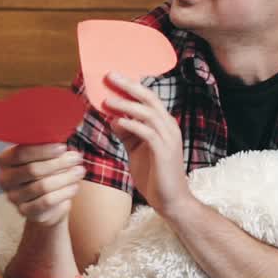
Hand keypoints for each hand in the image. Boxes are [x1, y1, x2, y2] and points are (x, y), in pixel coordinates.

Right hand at [0, 143, 85, 225]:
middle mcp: (4, 179)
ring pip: (42, 186)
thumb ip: (49, 147)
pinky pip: (47, 202)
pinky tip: (74, 186)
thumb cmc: (46, 170)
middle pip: (32, 170)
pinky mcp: (25, 212)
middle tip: (76, 158)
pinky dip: (64, 193)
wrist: (48, 200)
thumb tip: (63, 140)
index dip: (43, 150)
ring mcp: (13, 197)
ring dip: (65, 177)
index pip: (21, 153)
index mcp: (5, 160)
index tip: (63, 147)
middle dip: (58, 163)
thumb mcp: (45, 155)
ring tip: (79, 171)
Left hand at [103, 72, 188, 213]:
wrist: (171, 202)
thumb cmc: (154, 175)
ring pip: (147, 112)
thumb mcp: (136, 150)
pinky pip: (146, 132)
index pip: (148, 98)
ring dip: (125, 104)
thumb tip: (113, 118)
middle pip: (149, 98)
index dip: (131, 87)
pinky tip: (116, 121)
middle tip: (109, 75)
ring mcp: (169, 138)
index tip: (112, 77)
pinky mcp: (164, 151)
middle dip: (128, 85)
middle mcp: (169, 126)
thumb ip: (127, 134)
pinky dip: (131, 124)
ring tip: (107, 100)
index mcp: (164, 124)